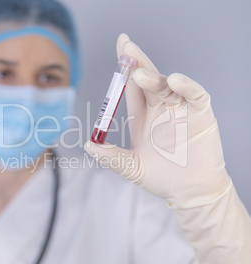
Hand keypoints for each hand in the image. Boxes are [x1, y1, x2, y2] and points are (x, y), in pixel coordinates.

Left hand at [85, 34, 230, 207]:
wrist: (190, 193)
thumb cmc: (161, 178)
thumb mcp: (131, 167)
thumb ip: (111, 157)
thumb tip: (88, 145)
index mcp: (143, 115)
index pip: (131, 86)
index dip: (123, 69)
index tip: (119, 47)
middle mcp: (160, 107)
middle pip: (147, 78)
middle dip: (136, 61)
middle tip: (126, 46)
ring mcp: (180, 109)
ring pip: (166, 85)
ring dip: (153, 77)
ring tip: (139, 74)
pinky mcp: (200, 114)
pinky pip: (195, 95)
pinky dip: (187, 86)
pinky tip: (175, 81)